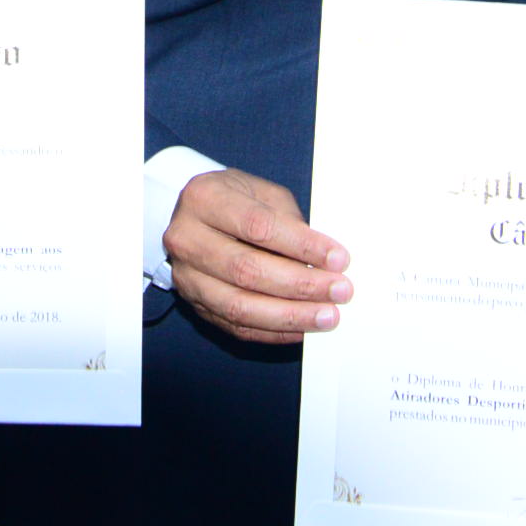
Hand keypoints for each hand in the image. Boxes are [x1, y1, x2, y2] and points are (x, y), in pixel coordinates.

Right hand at [162, 168, 352, 343]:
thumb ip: (289, 221)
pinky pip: (236, 327)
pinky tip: (302, 329)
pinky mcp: (194, 304)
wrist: (196, 216)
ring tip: (326, 316)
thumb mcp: (263, 193)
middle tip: (339, 290)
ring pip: (239, 306)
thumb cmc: (236, 200)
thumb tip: (325, 261)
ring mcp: (186, 276)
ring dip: (289, 315)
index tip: (339, 258)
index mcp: (203, 198)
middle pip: (247, 270)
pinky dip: (273, 332)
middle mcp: (186, 239)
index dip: (301, 245)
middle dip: (300, 284)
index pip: (258, 226)